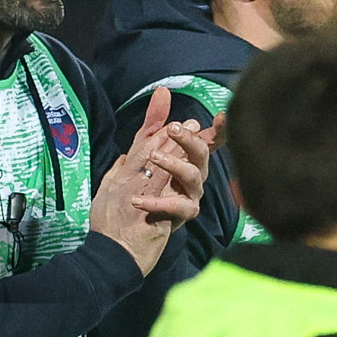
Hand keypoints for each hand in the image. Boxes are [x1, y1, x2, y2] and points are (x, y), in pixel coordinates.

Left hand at [89, 88, 208, 274]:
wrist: (115, 245)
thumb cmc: (124, 202)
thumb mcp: (133, 158)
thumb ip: (150, 127)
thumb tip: (163, 91)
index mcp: (180, 164)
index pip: (203, 141)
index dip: (216, 129)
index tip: (221, 116)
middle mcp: (189, 180)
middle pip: (202, 154)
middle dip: (191, 139)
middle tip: (176, 128)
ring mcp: (187, 199)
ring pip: (195, 176)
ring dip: (176, 163)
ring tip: (155, 158)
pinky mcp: (179, 220)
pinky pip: (177, 207)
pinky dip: (158, 202)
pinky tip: (138, 200)